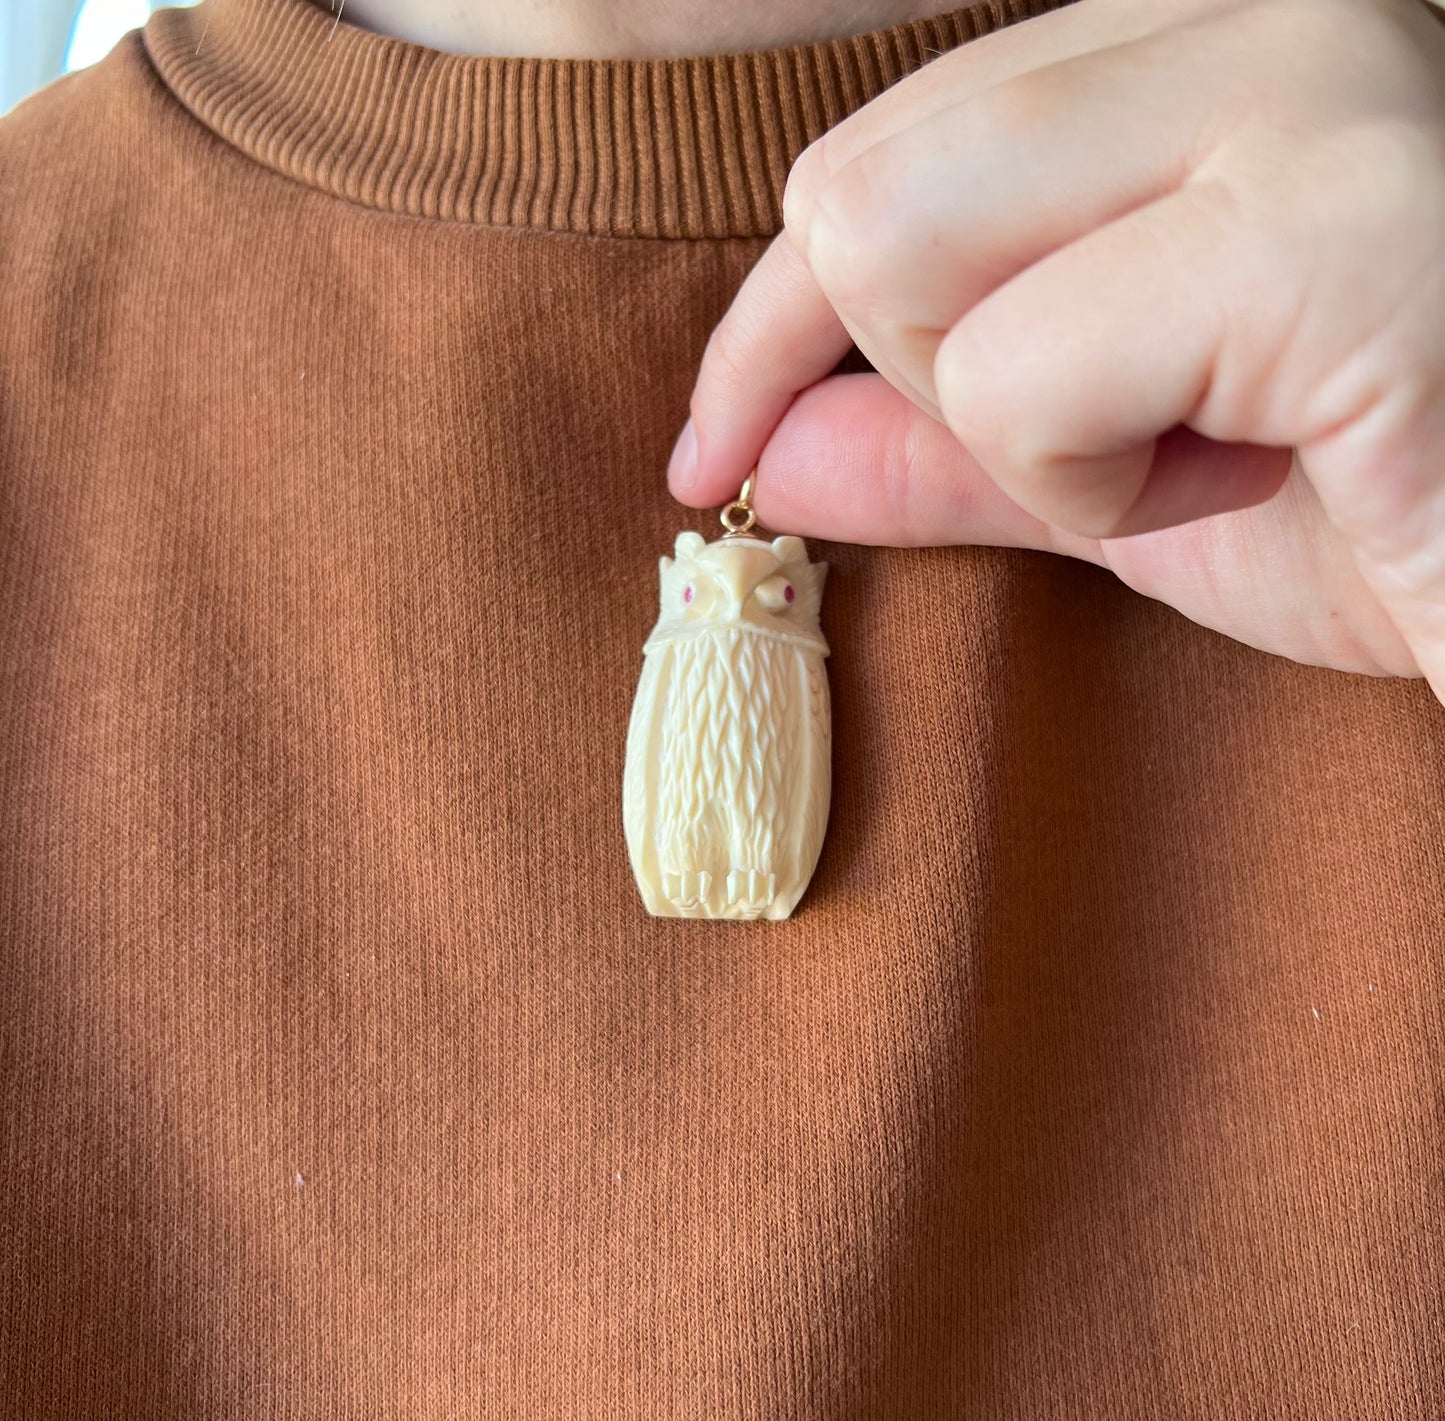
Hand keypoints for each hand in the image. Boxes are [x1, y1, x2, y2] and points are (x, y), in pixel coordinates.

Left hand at [667, 0, 1444, 696]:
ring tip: (1204, 452)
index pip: (874, 156)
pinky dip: (1091, 483)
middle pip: (857, 191)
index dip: (766, 326)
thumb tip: (770, 448)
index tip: (715, 452)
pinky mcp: (1337, 218)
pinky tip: (1264, 471)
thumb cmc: (1403, 516)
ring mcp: (1306, 82)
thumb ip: (945, 446)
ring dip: (1015, 425)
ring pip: (900, 250)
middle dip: (921, 377)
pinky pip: (1025, 372)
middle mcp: (1257, 6)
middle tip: (1100, 453)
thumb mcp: (1134, 480)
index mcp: (1198, 43)